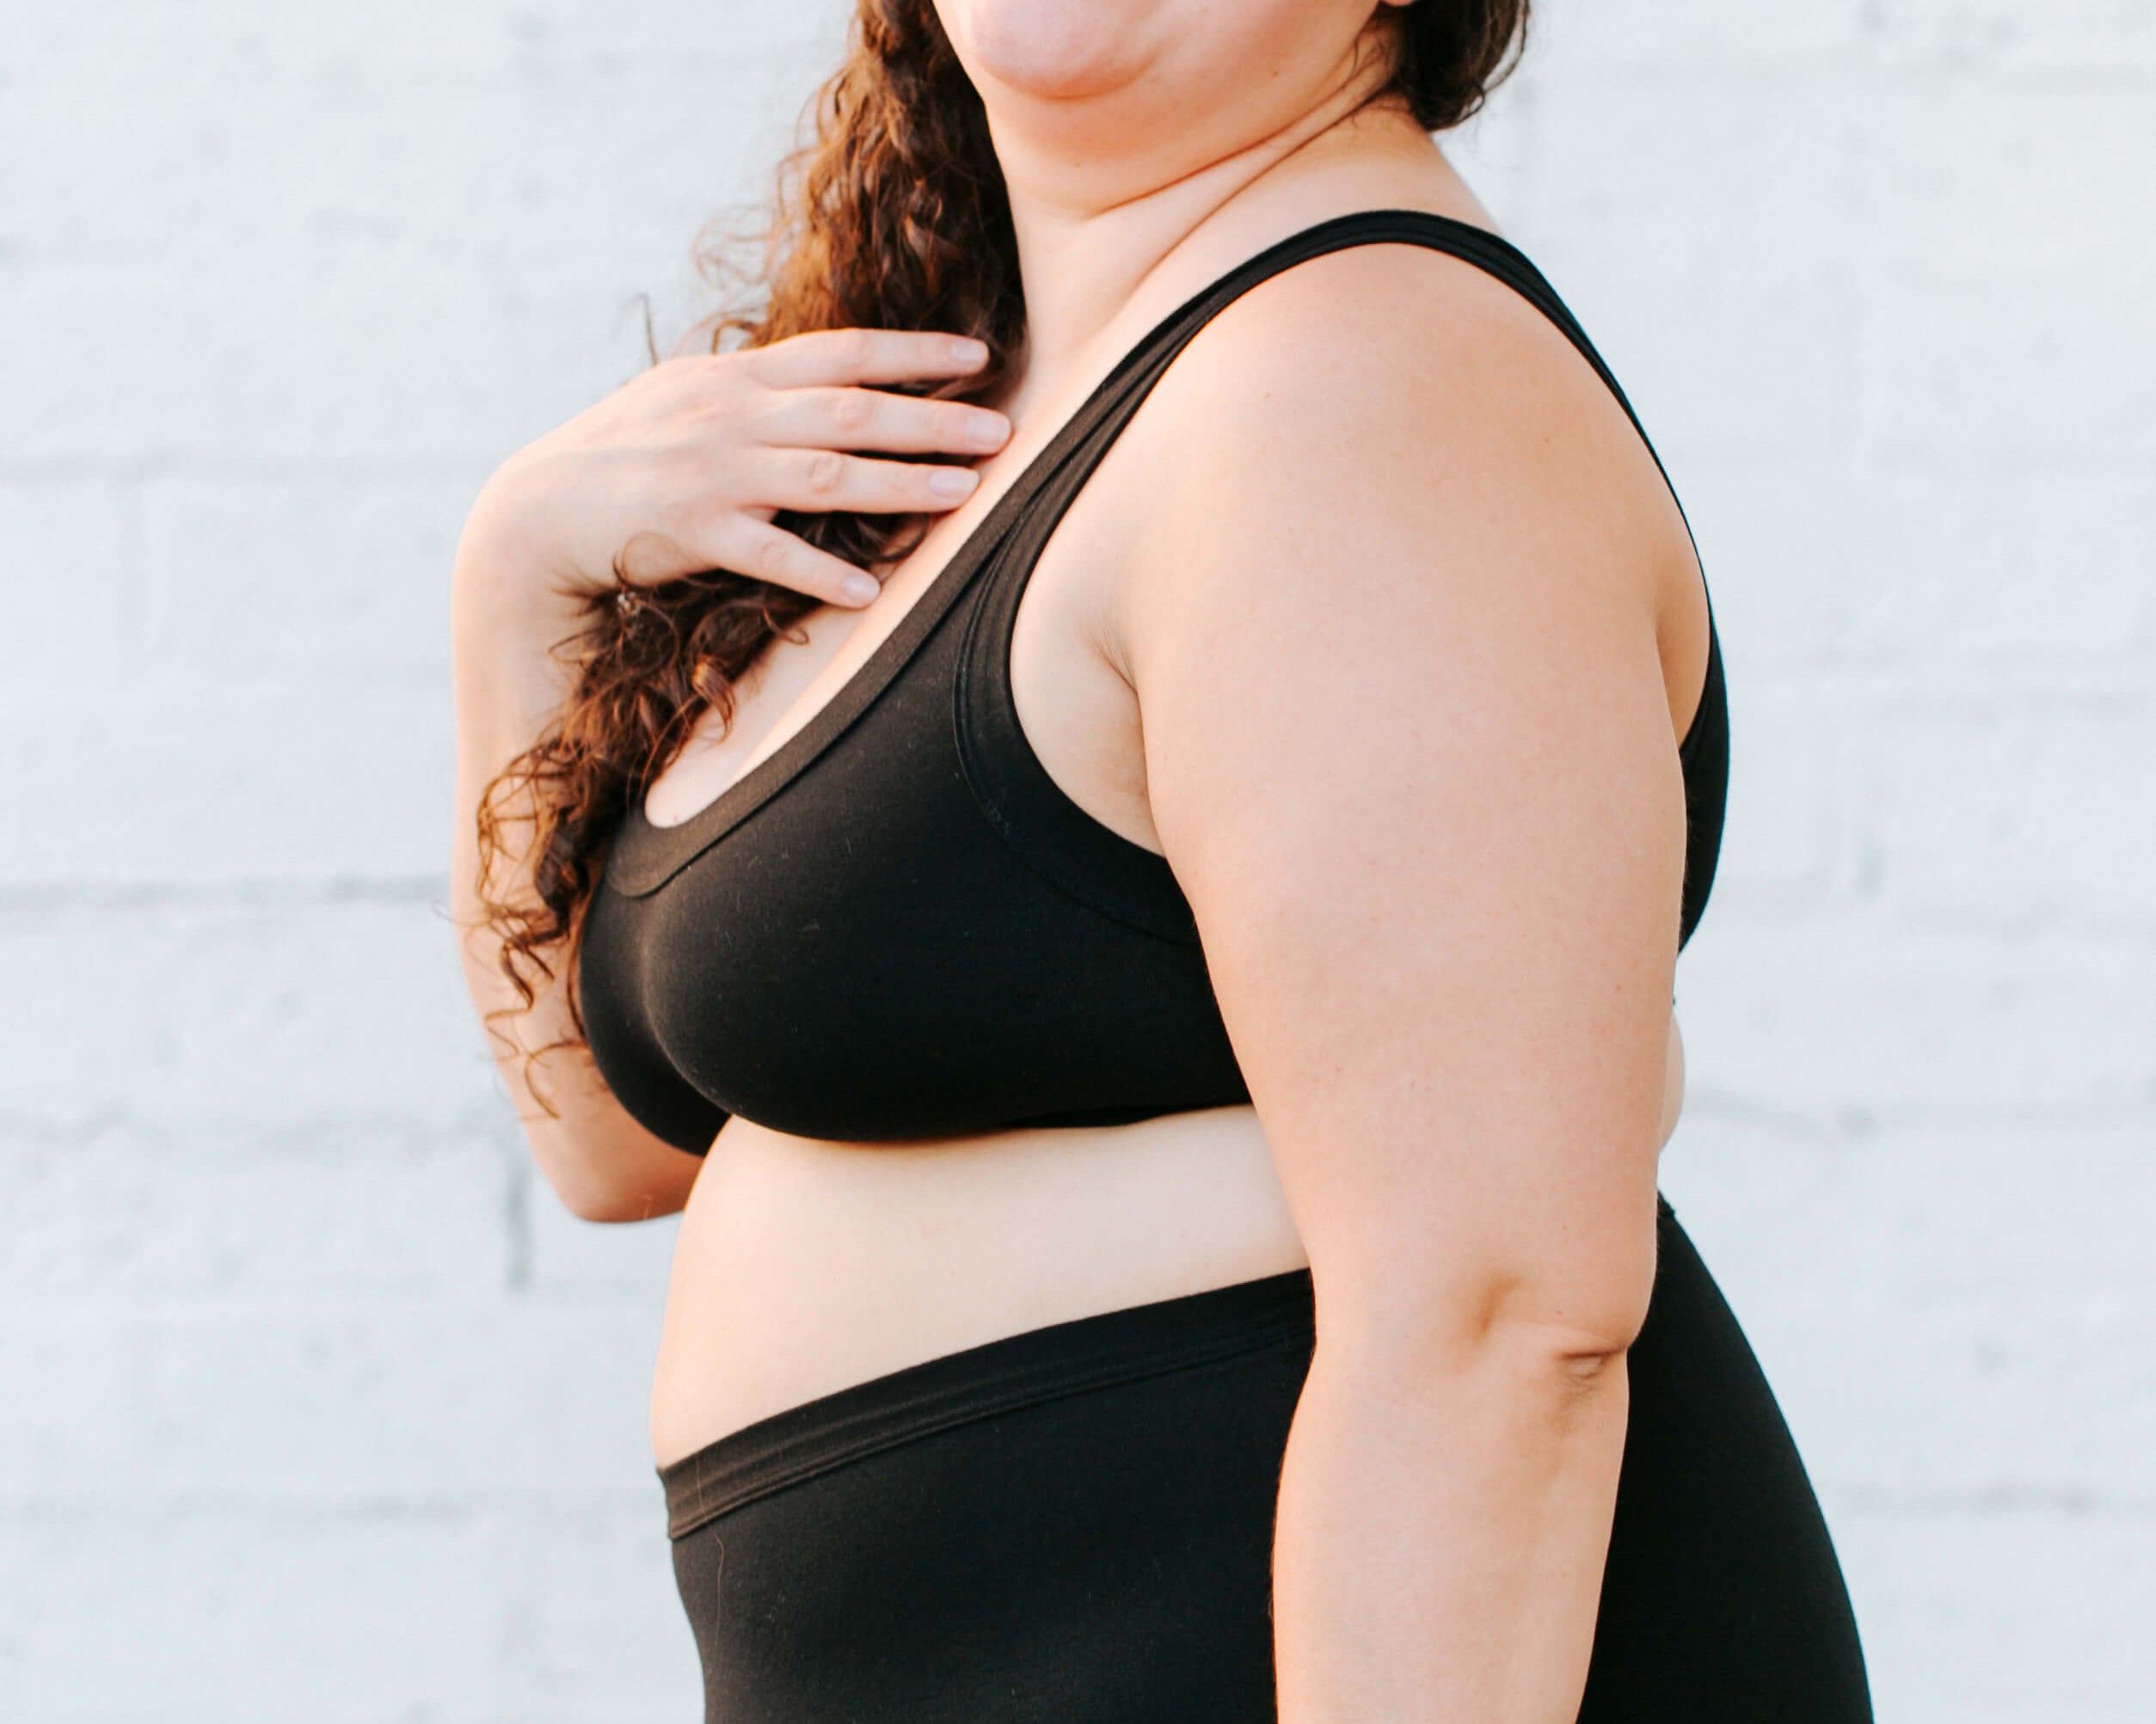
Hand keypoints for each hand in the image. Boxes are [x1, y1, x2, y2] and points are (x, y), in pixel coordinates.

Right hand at [469, 329, 1012, 610]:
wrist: (538, 508)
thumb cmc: (627, 453)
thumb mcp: (690, 398)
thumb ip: (760, 392)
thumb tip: (828, 383)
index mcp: (737, 377)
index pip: (842, 353)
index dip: (913, 353)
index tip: (977, 358)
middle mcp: (731, 415)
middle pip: (850, 411)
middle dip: (931, 419)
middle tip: (1002, 430)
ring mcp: (713, 472)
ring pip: (825, 476)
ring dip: (900, 484)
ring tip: (965, 495)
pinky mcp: (691, 531)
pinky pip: (768, 555)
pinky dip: (819, 572)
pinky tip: (868, 591)